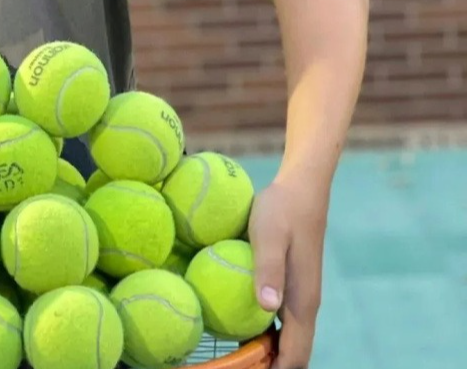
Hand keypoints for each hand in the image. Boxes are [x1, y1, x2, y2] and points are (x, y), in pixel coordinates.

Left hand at [247, 174, 328, 368]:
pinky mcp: (292, 283)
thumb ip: (268, 270)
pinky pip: (281, 319)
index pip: (296, 355)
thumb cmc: (281, 211)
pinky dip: (266, 331)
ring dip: (268, 351)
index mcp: (301, 302)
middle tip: (236, 365)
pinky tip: (240, 323)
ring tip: (236, 355)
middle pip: (293, 353)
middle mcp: (304, 305)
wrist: (300, 189)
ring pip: (288, 337)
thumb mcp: (268, 236)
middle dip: (270, 366)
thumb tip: (267, 308)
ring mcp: (299, 295)